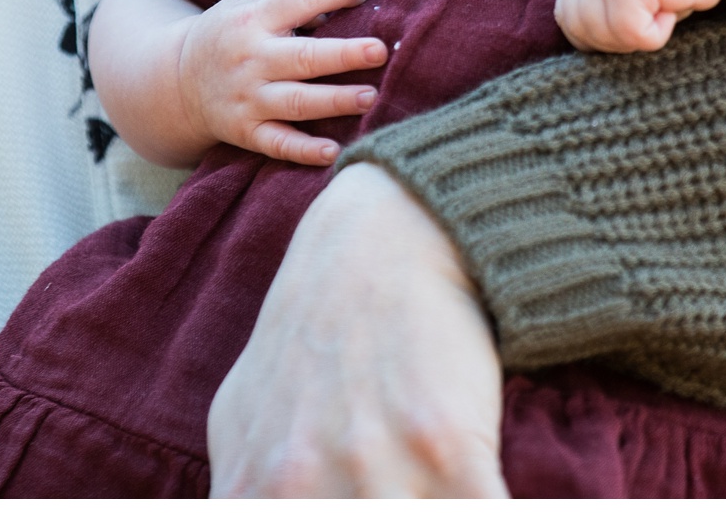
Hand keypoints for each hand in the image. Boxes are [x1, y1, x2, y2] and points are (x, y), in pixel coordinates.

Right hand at [178, 0, 387, 164]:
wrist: (177, 82)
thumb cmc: (227, 34)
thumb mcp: (243, 2)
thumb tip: (331, 5)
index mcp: (252, 19)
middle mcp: (251, 59)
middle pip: (304, 57)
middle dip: (344, 55)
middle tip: (380, 51)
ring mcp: (248, 98)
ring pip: (297, 102)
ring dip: (335, 100)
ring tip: (370, 97)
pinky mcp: (245, 131)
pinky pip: (277, 143)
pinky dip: (304, 150)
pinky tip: (333, 151)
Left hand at [208, 164, 508, 496]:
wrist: (386, 240)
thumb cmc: (313, 330)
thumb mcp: (242, 415)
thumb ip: (237, 493)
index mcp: (250, 495)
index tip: (347, 512)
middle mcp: (302, 490)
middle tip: (397, 499)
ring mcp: (376, 472)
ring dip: (429, 511)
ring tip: (431, 494)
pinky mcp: (449, 450)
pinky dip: (488, 512)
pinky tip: (485, 493)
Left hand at [555, 0, 725, 52]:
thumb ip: (601, 1)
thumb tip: (583, 40)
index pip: (567, 17)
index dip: (597, 35)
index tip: (631, 26)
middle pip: (579, 31)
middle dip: (615, 41)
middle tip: (650, 22)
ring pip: (605, 37)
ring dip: (638, 37)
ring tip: (662, 8)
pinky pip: (633, 35)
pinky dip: (657, 34)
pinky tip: (671, 7)